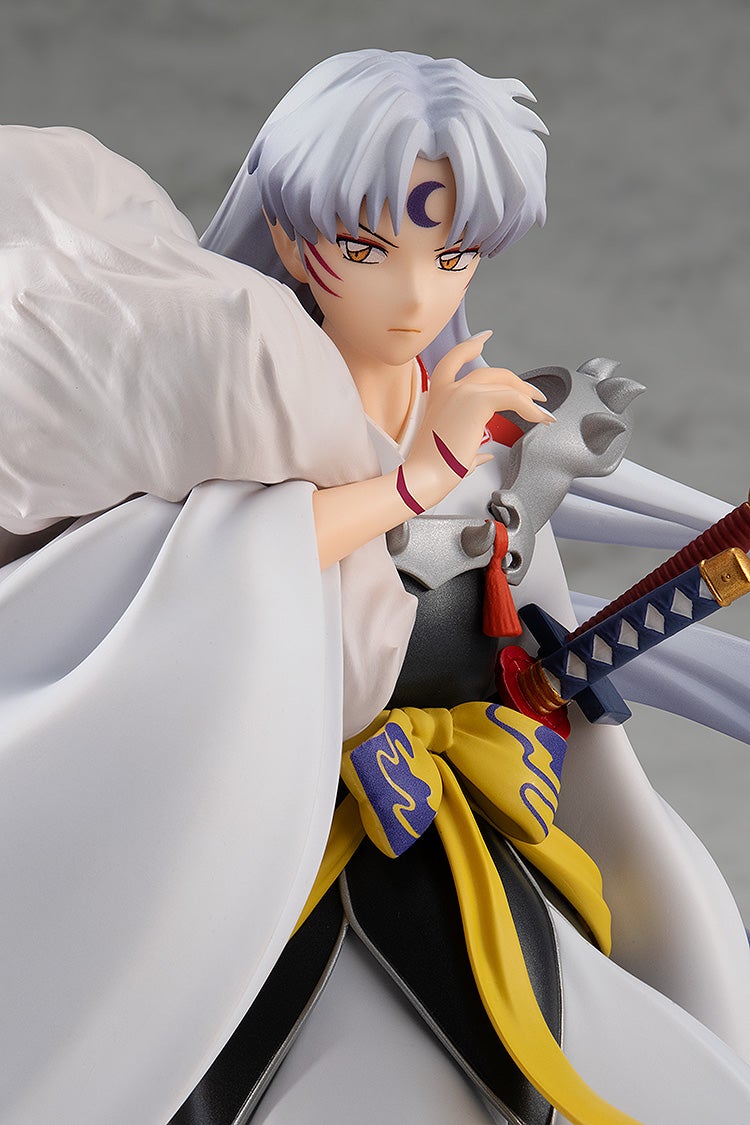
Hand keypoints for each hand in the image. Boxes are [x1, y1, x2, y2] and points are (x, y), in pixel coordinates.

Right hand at [402, 332, 552, 509]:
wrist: (424, 477)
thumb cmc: (432, 469)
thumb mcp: (451, 452)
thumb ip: (470, 447)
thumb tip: (483, 454)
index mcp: (437, 396)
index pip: (453, 360)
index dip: (470, 346)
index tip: (484, 339)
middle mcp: (447, 389)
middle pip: (489, 372)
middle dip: (515, 382)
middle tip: (534, 394)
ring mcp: (461, 392)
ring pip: (503, 382)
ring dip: (527, 396)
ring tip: (542, 412)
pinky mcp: (476, 401)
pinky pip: (512, 398)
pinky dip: (530, 408)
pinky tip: (540, 419)